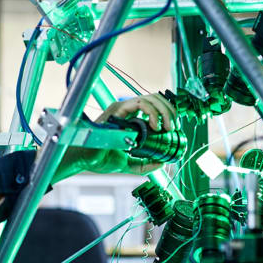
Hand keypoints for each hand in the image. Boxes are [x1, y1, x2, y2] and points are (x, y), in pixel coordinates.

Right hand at [58, 93, 176, 178]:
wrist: (88, 160)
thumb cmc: (101, 159)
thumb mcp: (129, 164)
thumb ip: (144, 164)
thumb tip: (162, 163)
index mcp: (129, 119)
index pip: (153, 106)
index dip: (168, 113)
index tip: (174, 129)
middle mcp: (126, 110)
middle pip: (155, 99)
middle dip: (170, 111)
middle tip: (173, 127)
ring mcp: (122, 108)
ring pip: (151, 98)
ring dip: (164, 111)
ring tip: (167, 127)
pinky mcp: (118, 109)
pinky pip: (140, 103)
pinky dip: (152, 112)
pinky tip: (154, 126)